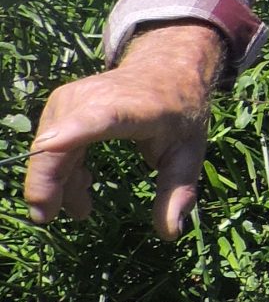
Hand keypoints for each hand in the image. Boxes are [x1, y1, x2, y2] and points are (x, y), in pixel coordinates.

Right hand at [22, 22, 225, 237]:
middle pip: (54, 148)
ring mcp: (71, 99)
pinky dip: (60, 168)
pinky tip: (83, 183)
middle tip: (53, 219)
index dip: (63, 147)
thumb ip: (178, 191)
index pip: (89, 124)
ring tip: (83, 208)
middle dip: (48, 188)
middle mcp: (91, 99)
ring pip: (47, 149)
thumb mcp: (189, 153)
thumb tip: (170, 233)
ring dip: (57, 183)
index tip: (46, 172)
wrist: (168, 68)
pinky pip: (50, 142)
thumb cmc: (181, 112)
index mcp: (128, 110)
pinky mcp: (61, 103)